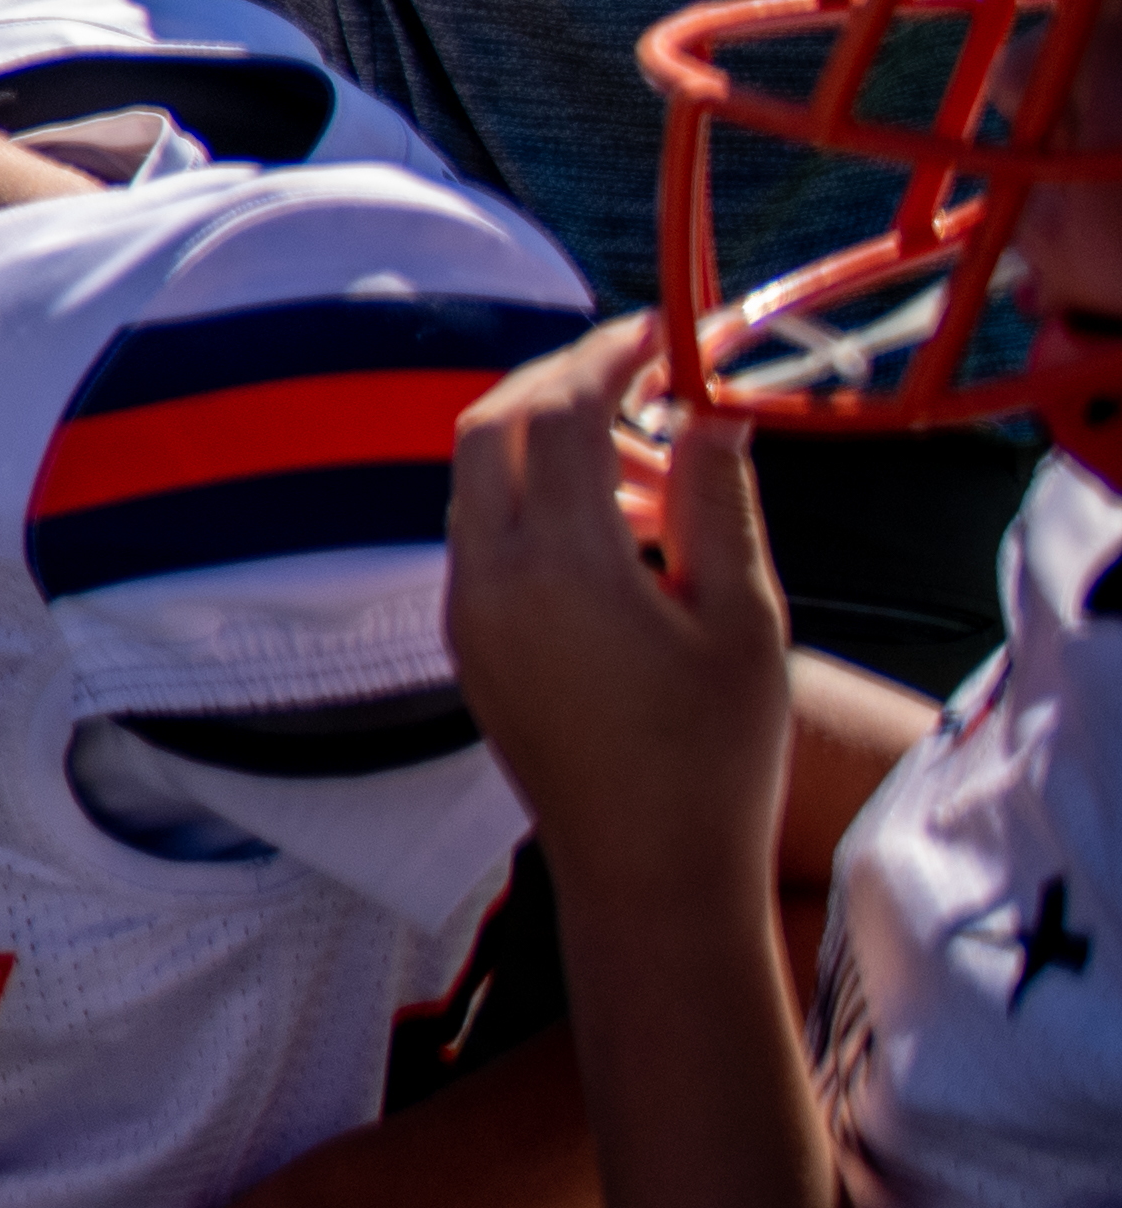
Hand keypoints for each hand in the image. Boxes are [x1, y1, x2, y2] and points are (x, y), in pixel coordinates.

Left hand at [445, 320, 796, 890]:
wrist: (647, 873)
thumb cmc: (716, 753)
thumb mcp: (742, 616)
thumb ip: (714, 498)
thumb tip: (708, 406)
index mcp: (560, 566)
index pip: (559, 412)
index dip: (607, 356)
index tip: (661, 334)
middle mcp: (487, 578)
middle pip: (491, 427)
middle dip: (560, 383)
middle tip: (645, 379)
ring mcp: (465, 612)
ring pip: (476, 480)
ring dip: (548, 445)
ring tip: (653, 471)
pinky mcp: (465, 642)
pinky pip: (479, 534)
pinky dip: (531, 501)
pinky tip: (615, 528)